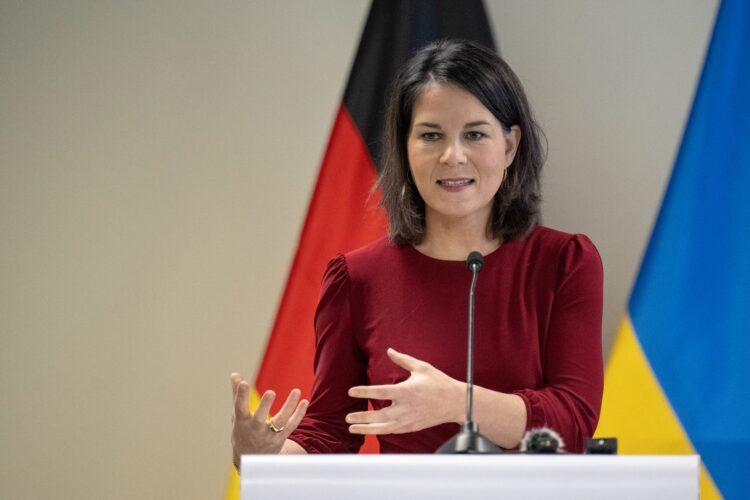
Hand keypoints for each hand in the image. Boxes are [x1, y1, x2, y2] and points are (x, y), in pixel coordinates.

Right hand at [231, 373, 307, 466]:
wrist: (252, 459)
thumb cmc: (243, 431)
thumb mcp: (237, 415)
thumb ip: (237, 394)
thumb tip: (235, 374)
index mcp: (242, 422)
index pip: (240, 408)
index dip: (241, 396)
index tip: (243, 383)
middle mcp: (255, 429)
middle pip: (260, 419)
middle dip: (265, 406)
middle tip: (270, 392)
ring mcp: (269, 435)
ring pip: (281, 422)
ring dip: (289, 406)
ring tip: (296, 391)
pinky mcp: (281, 438)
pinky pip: (291, 426)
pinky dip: (299, 414)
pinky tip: (304, 402)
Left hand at [345, 348, 463, 434]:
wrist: (455, 402)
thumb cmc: (438, 383)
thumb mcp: (421, 367)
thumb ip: (402, 359)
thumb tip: (389, 351)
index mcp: (405, 391)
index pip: (379, 392)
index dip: (363, 392)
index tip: (351, 392)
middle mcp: (405, 408)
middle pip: (378, 415)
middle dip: (361, 417)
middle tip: (348, 417)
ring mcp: (408, 420)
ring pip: (383, 427)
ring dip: (366, 428)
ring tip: (352, 428)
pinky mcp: (412, 427)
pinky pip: (393, 431)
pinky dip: (380, 431)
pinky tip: (371, 430)